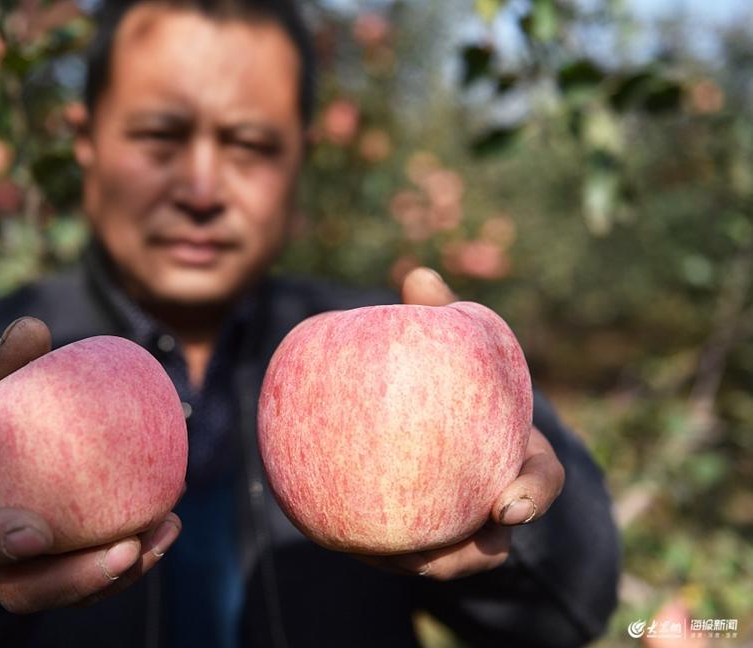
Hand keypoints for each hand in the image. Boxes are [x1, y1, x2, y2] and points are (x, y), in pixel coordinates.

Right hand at [0, 317, 181, 612]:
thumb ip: (1, 368)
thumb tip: (33, 325)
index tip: (39, 533)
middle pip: (25, 588)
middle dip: (77, 579)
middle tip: (127, 549)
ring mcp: (22, 576)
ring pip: (67, 594)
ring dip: (119, 575)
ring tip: (165, 533)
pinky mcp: (56, 578)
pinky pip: (93, 582)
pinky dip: (134, 560)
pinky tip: (169, 523)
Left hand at [355, 268, 564, 580]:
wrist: (433, 422)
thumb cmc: (451, 377)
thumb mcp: (455, 347)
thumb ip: (441, 318)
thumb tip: (418, 274)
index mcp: (518, 458)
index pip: (541, 482)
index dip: (532, 497)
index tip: (508, 508)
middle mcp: (495, 500)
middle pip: (494, 543)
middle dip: (469, 556)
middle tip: (430, 556)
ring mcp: (461, 526)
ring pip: (448, 562)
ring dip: (418, 565)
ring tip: (380, 555)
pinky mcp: (421, 537)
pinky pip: (402, 551)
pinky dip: (377, 550)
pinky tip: (335, 535)